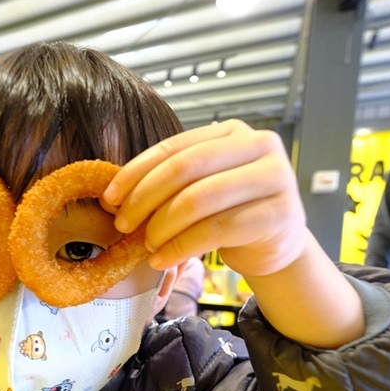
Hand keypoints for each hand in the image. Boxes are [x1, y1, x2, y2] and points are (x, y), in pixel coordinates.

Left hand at [102, 120, 306, 278]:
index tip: (109, 198)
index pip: (174, 148)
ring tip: (147, 246)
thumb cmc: (230, 212)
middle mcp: (259, 145)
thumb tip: (113, 196)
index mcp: (232, 131)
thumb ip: (170, 181)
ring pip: (199, 200)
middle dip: (145, 199)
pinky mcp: (280, 214)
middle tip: (123, 225)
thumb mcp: (201, 187)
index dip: (136, 173)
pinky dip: (181, 248)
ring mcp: (275, 177)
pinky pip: (217, 230)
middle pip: (185, 169)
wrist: (276, 243)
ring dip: (162, 226)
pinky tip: (162, 260)